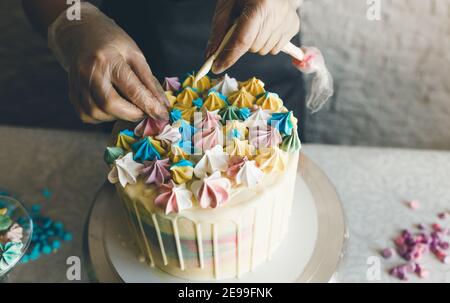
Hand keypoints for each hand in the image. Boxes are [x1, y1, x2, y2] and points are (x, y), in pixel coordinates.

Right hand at [48, 2, 168, 123]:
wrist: (81, 32)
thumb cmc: (113, 43)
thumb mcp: (135, 55)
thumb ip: (149, 81)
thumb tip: (162, 105)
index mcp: (109, 59)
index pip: (131, 89)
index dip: (149, 105)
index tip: (162, 115)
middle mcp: (90, 71)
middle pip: (110, 104)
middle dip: (131, 114)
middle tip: (143, 112)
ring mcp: (78, 82)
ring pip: (95, 112)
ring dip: (116, 117)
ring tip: (127, 108)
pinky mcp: (71, 91)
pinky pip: (85, 115)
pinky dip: (101, 117)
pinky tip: (111, 109)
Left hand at [206, 0, 302, 73]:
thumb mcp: (227, 4)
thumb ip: (219, 30)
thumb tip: (211, 56)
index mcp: (260, 3)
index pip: (243, 39)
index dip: (229, 56)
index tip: (217, 67)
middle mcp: (278, 11)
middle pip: (254, 47)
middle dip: (242, 43)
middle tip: (240, 27)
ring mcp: (289, 19)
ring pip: (264, 50)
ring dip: (254, 43)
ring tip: (254, 24)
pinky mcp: (294, 25)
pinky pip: (275, 49)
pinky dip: (266, 43)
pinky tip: (264, 27)